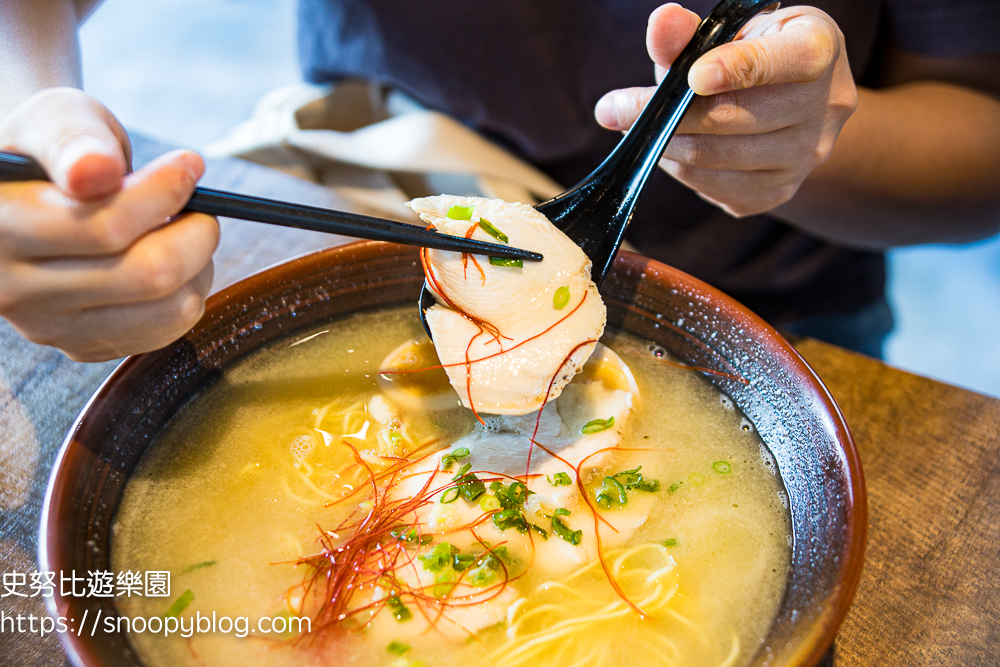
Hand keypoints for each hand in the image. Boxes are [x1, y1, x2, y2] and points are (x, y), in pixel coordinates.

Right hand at [0, 88, 218, 361]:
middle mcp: (11, 288)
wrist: (31, 195)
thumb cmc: (52, 152)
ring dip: (199, 265)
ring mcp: (47, 326)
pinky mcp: (80, 346)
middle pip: (149, 274)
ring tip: (184, 230)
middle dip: (196, 232)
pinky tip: (170, 260)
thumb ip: (73, 138)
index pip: (106, 227)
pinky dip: (189, 291)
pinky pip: (167, 331)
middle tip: (199, 206)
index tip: (189, 165)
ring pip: (169, 310)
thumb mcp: (55, 119)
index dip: (165, 191)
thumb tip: (94, 171)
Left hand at [595, 3, 856, 216]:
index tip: (692, 76)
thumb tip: (661, 24)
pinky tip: (668, 148)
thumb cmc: (757, 55)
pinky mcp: (777, 193)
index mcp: (820, 47)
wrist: (796, 105)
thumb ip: (692, 32)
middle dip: (663, 114)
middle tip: (612, 109)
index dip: (738, 69)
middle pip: (732, 119)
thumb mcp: (733, 31)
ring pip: (713, 158)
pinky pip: (711, 186)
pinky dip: (678, 167)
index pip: (785, 61)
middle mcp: (825, 106)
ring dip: (662, 144)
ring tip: (636, 127)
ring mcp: (805, 157)